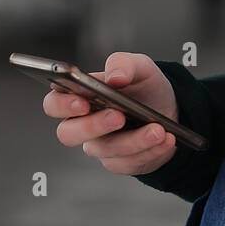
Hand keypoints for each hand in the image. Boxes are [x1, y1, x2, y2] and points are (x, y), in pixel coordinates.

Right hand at [42, 52, 180, 174]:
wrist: (170, 110)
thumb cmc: (144, 88)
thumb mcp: (141, 68)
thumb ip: (125, 63)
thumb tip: (115, 76)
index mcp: (81, 96)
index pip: (54, 103)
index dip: (63, 104)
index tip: (83, 101)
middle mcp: (84, 124)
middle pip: (68, 133)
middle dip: (93, 126)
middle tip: (119, 116)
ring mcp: (100, 145)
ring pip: (106, 149)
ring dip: (135, 140)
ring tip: (158, 129)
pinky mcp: (119, 162)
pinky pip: (128, 162)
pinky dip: (151, 150)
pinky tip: (166, 139)